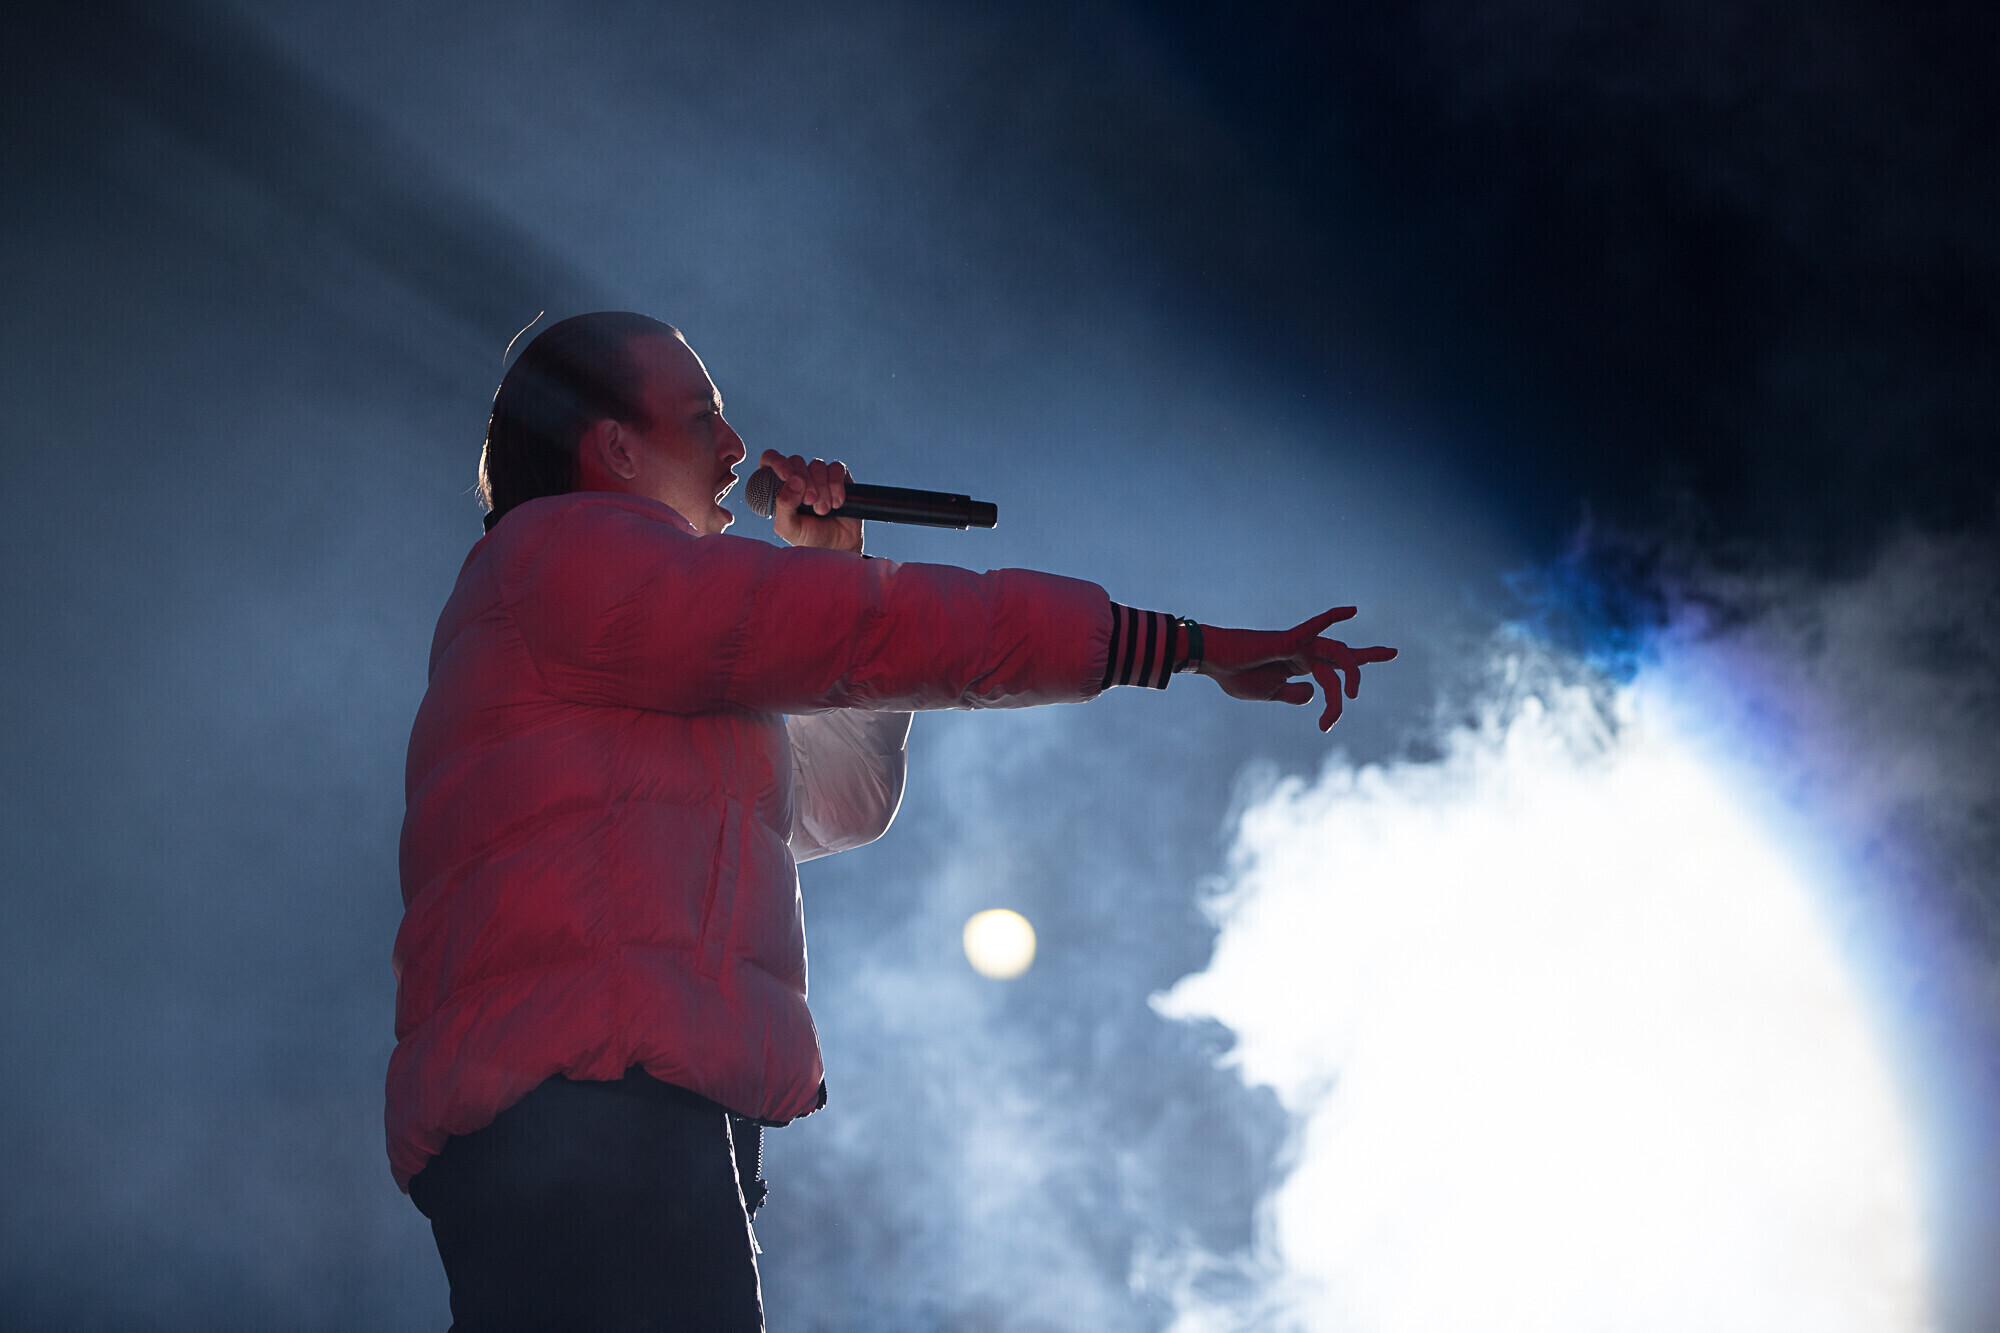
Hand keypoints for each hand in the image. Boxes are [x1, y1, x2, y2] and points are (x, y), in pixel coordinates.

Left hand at [761, 449, 863, 552]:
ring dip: (822, 489)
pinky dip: (836, 486)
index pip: (770, 459)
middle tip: (809, 502)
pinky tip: (837, 504)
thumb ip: (784, 505)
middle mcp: (797, 477)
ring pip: (817, 465)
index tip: (787, 476)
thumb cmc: (808, 538)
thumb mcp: (788, 527)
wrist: (837, 546)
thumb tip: (794, 479)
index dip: (777, 462)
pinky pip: (836, 468)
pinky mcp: (839, 477)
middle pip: (796, 460)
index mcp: (778, 486)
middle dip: (804, 482)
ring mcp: (818, 476)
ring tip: (822, 510)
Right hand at [1197, 607, 1397, 730]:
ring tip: (1350, 699)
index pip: (1337, 665)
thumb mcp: (1271, 693)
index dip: (1362, 663)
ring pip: (1336, 654)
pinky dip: (1332, 618)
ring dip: (1350, 674)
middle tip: (1390, 657)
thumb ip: (1294, 694)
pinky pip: (1313, 627)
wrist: (1212, 662)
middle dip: (1369, 656)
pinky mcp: (1286, 640)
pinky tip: (1352, 610)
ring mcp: (1297, 645)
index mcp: (1301, 666)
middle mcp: (1304, 652)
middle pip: (1343, 656)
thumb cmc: (1235, 675)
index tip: (1391, 653)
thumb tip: (1315, 694)